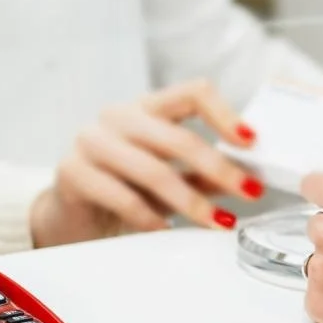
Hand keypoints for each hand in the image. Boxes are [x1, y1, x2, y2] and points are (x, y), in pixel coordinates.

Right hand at [30, 80, 265, 247]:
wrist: (70, 214)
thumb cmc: (124, 188)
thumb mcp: (168, 176)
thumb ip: (202, 173)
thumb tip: (247, 178)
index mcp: (146, 107)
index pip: (192, 93)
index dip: (225, 115)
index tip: (252, 142)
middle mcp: (118, 116)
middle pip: (178, 137)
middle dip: (220, 169)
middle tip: (249, 192)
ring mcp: (91, 141)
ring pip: (153, 170)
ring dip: (191, 201)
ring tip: (217, 221)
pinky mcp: (72, 172)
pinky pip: (121, 196)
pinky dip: (150, 217)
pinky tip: (166, 229)